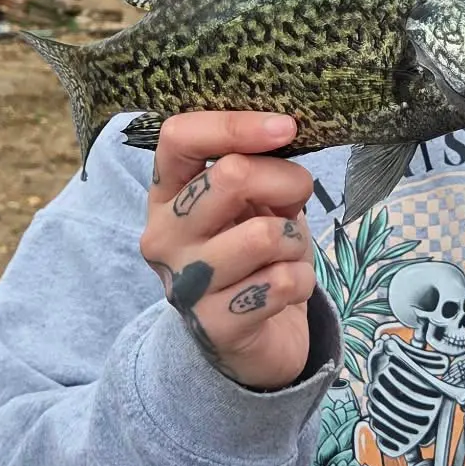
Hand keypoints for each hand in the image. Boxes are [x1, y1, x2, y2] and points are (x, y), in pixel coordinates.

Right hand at [139, 111, 317, 391]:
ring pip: (264, 234)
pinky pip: (281, 282)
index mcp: (166, 193)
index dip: (235, 124)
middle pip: (231, 176)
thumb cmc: (252, 254)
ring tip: (287, 252)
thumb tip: (284, 130)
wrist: (248, 340)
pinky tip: (287, 288)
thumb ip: (256, 166)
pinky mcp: (214, 326)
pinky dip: (301, 280)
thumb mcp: (249, 201)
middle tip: (298, 196)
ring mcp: (184, 283)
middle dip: (286, 180)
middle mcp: (163, 235)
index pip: (179, 136)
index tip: (287, 127)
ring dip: (295, 240)